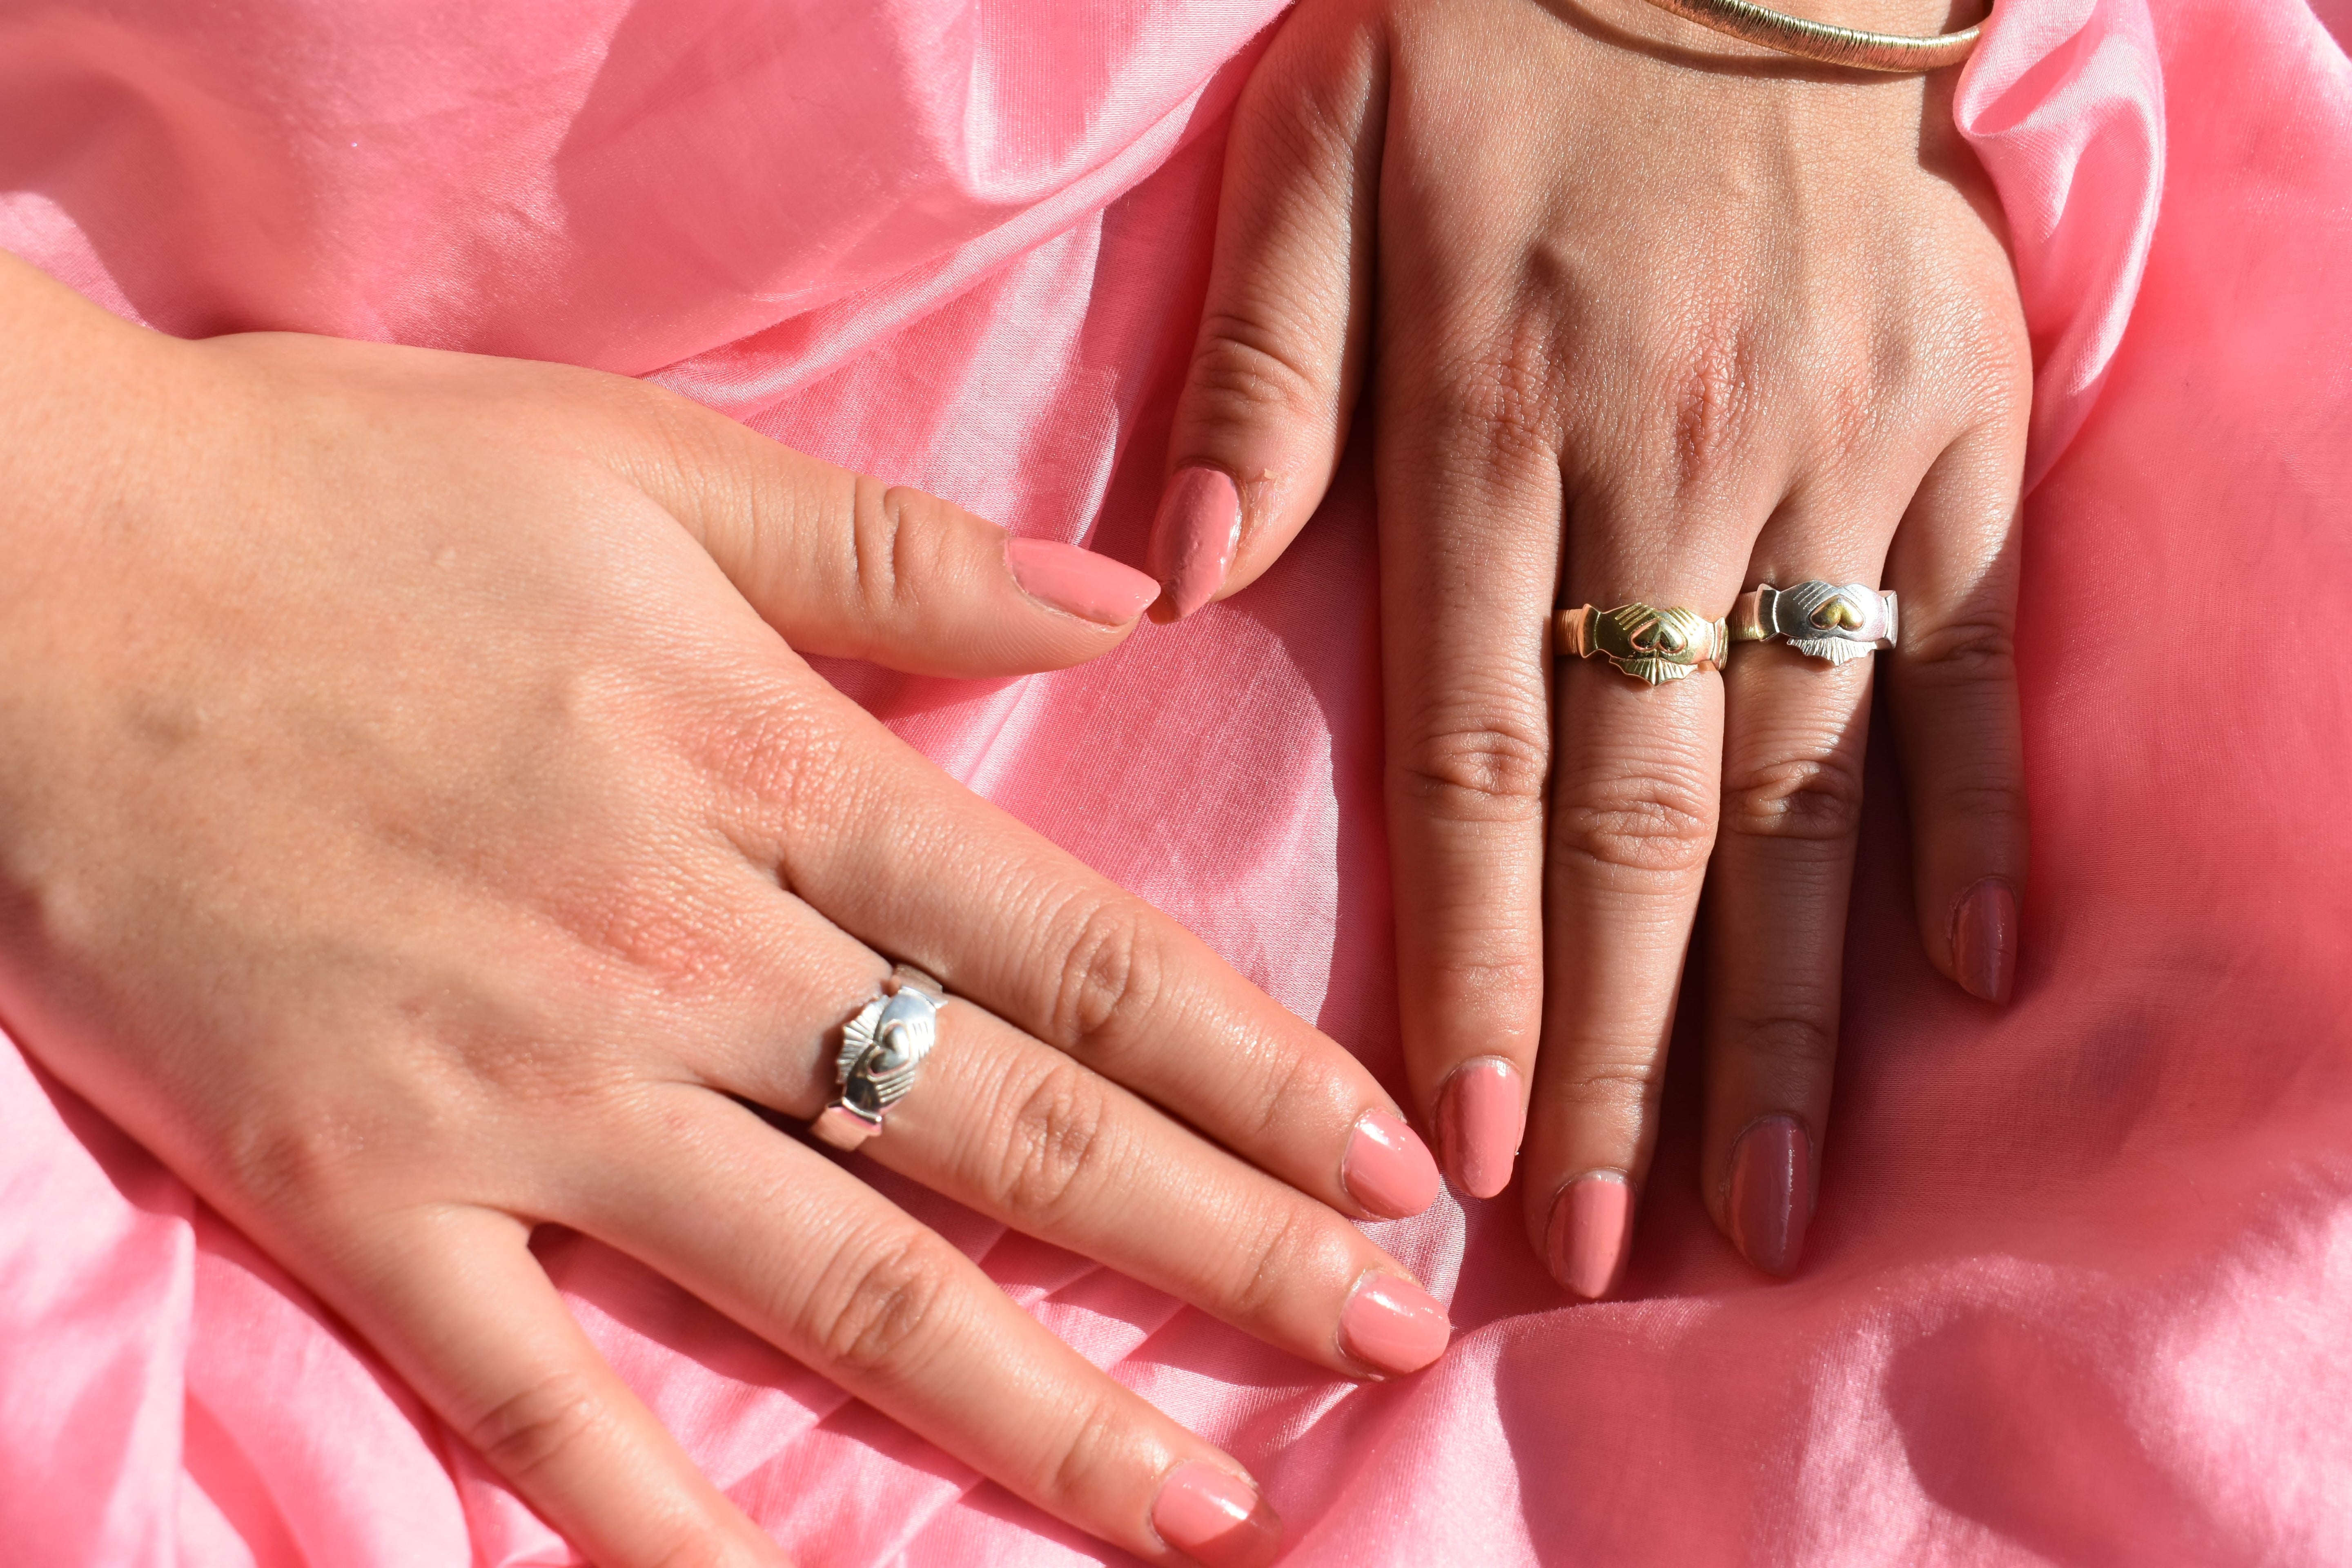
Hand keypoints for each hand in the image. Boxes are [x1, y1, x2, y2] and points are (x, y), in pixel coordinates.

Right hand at [0, 254, 1446, 1567]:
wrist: (32, 571)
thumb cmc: (346, 493)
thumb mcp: (644, 462)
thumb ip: (899, 548)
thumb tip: (1135, 594)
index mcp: (760, 769)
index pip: (1068, 953)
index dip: (1250, 1068)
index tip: (1383, 1162)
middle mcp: (676, 954)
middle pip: (1005, 1130)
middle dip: (1218, 1248)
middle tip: (1386, 1341)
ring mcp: (519, 1092)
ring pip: (834, 1284)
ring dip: (1035, 1407)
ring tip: (1197, 1506)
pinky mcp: (356, 1189)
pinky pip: (537, 1392)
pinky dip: (659, 1513)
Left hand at [1149, 0, 2027, 1286]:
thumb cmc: (1490, 30)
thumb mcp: (1319, 151)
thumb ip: (1254, 372)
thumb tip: (1167, 578)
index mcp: (1492, 425)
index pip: (1477, 753)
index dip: (1478, 964)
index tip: (1468, 1141)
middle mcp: (1669, 472)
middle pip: (1643, 815)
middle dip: (1617, 1047)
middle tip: (1597, 1243)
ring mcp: (1835, 465)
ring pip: (1805, 778)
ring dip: (1777, 1002)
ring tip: (1759, 1191)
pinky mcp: (1963, 435)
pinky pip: (1971, 656)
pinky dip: (1964, 817)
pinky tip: (1948, 982)